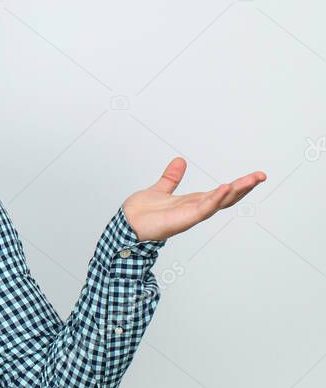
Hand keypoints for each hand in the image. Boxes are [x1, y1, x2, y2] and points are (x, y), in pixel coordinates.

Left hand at [122, 157, 266, 241]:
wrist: (126, 225)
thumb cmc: (141, 213)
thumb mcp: (161, 189)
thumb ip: (171, 178)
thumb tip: (179, 161)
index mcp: (192, 201)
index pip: (221, 192)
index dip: (238, 185)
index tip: (254, 176)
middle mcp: (195, 208)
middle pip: (226, 197)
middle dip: (245, 187)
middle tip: (262, 175)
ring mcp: (191, 215)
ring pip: (219, 202)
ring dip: (236, 191)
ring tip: (252, 179)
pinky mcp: (184, 219)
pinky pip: (203, 209)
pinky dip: (215, 199)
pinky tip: (225, 188)